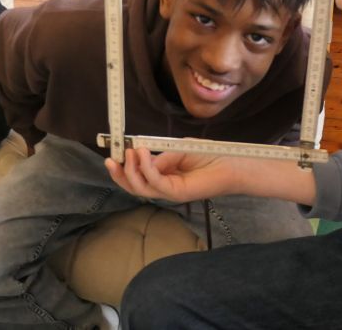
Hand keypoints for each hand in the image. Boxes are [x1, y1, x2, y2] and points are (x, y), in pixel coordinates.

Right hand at [106, 148, 237, 201]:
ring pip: (141, 188)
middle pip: (135, 186)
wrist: (230, 163)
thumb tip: (142, 158)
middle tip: (112, 159)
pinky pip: (155, 182)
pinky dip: (146, 169)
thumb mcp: (178, 149)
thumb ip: (161, 156)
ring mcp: (170, 192)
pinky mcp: (177, 192)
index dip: (125, 166)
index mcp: (164, 176)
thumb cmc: (208, 155)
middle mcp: (164, 187)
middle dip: (120, 174)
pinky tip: (143, 155)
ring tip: (129, 153)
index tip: (115, 152)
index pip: (138, 176)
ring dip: (131, 170)